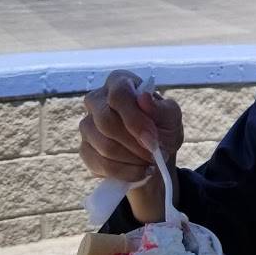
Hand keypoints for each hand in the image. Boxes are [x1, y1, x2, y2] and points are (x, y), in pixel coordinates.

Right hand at [80, 70, 183, 220]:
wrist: (153, 152)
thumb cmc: (162, 126)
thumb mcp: (171, 116)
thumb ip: (161, 108)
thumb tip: (143, 99)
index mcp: (118, 82)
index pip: (118, 95)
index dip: (135, 120)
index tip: (153, 139)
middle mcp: (96, 100)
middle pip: (105, 121)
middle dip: (134, 143)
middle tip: (154, 154)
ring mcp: (87, 125)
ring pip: (103, 145)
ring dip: (131, 159)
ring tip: (150, 162)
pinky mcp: (85, 149)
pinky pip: (100, 164)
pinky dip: (124, 172)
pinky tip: (140, 171)